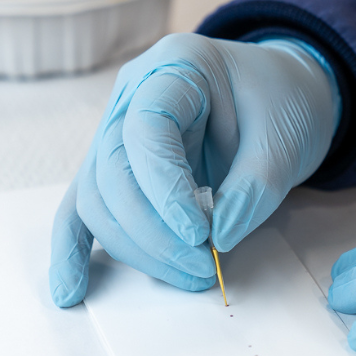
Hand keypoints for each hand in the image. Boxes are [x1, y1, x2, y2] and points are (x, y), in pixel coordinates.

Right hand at [50, 33, 340, 306]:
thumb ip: (252, 190)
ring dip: (134, 246)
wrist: (281, 89)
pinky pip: (84, 205)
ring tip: (188, 275)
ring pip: (97, 195)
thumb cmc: (282, 101)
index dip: (164, 189)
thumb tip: (216, 242)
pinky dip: (74, 248)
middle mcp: (132, 93)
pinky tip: (71, 289)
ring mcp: (116, 128)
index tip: (201, 235)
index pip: (145, 129)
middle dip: (152, 231)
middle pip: (112, 169)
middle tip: (202, 267)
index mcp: (175, 66)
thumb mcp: (284, 139)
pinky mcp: (116, 165)